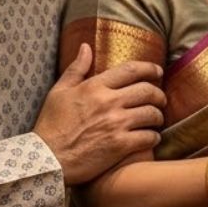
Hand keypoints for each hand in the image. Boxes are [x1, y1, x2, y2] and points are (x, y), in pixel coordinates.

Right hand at [34, 43, 165, 185]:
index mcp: (95, 86)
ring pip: (152, 114)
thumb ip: (76, 68)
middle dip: (158, 94)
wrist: (47, 159)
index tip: (158, 71)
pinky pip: (149, 137)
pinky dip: (154, 137)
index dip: (149, 68)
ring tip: (156, 119)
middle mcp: (109, 102)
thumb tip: (86, 46)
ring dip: (158, 116)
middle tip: (160, 99)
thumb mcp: (59, 92)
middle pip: (147, 91)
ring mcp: (116, 124)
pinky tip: (152, 138)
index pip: (131, 70)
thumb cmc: (51, 125)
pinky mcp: (120, 145)